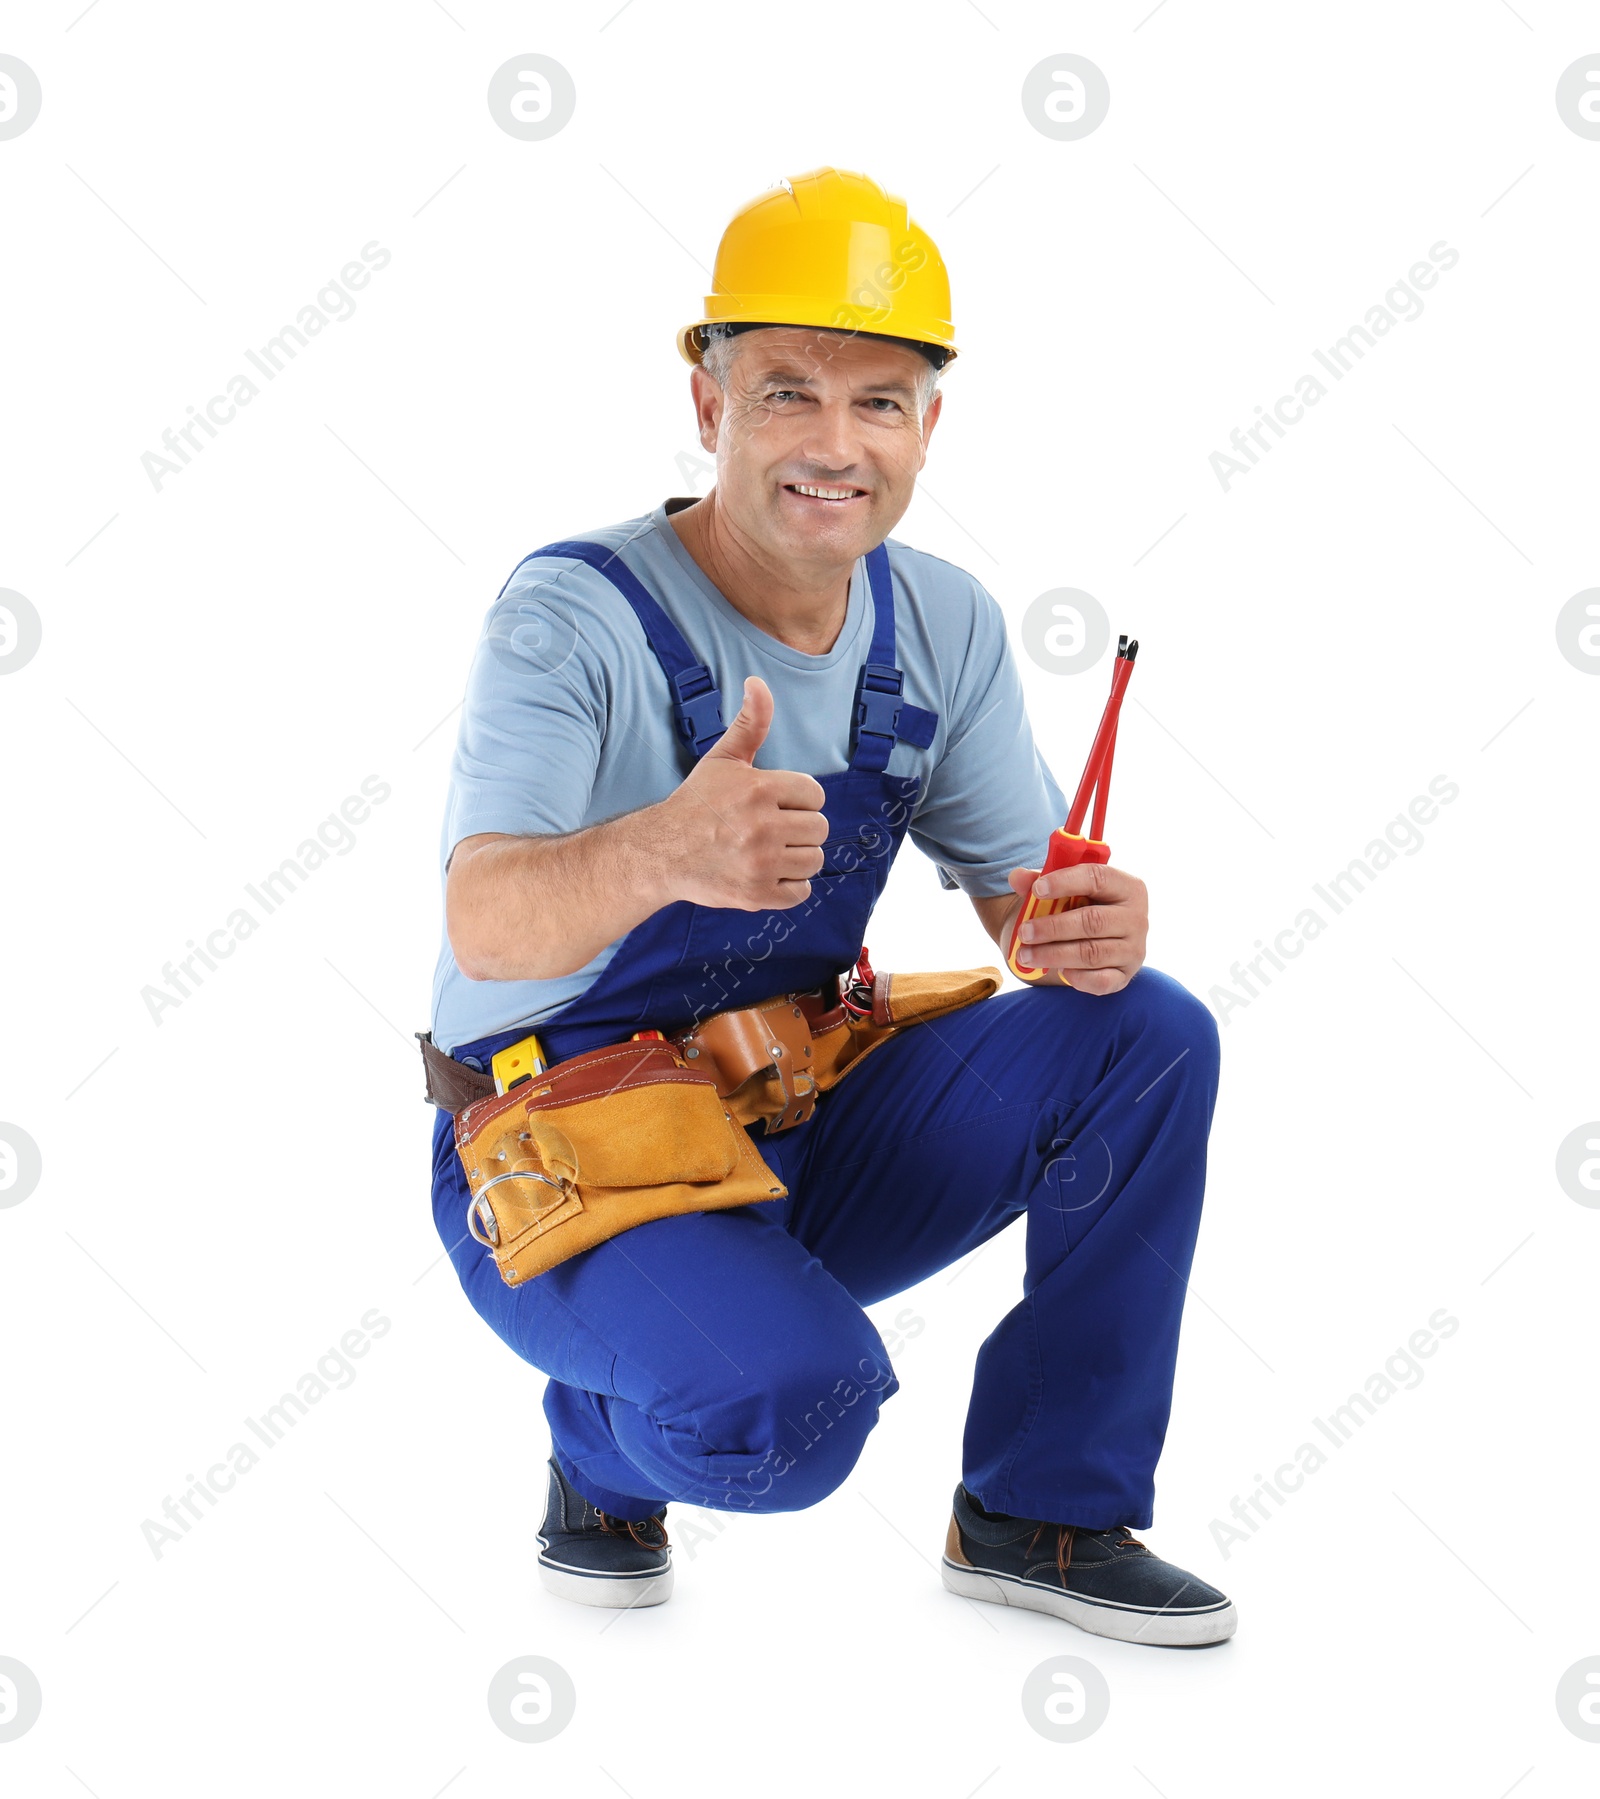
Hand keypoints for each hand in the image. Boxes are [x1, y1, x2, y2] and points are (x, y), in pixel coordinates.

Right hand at [655, 676, 829, 910]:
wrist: (662, 852)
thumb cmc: (697, 804)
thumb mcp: (723, 759)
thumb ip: (750, 723)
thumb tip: (757, 683)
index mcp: (760, 790)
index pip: (815, 795)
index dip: (797, 799)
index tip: (773, 804)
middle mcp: (762, 827)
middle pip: (819, 829)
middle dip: (799, 828)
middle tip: (770, 829)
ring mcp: (760, 864)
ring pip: (814, 861)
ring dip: (796, 857)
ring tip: (768, 851)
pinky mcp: (756, 895)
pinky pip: (801, 892)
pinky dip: (789, 886)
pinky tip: (766, 873)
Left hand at [1003, 861, 1148, 994]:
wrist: (1084, 939)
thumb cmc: (1073, 907)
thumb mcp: (1057, 890)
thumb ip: (1037, 881)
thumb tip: (1017, 877)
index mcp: (1125, 887)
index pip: (1098, 878)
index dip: (1066, 882)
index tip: (1038, 889)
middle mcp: (1136, 918)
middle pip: (1093, 921)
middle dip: (1053, 927)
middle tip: (1024, 932)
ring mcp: (1133, 949)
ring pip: (1092, 953)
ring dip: (1054, 955)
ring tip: (1025, 955)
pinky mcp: (1125, 976)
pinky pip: (1101, 981)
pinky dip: (1077, 978)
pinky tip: (1058, 971)